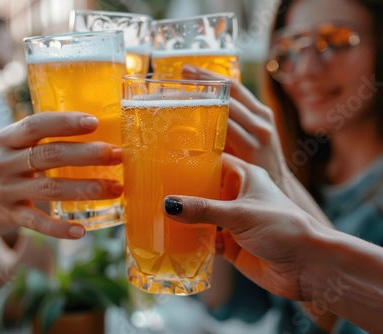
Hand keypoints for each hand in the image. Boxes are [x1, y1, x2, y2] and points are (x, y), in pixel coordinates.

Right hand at [0, 112, 122, 239]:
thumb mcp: (13, 149)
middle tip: (117, 155)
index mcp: (7, 139)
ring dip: (84, 188)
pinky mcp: (9, 216)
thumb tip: (95, 129)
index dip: (65, 123)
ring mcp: (5, 191)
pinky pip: (37, 223)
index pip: (36, 125)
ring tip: (114, 188)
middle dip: (86, 154)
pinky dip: (59, 229)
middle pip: (48, 155)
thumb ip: (40, 141)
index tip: (94, 122)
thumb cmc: (5, 171)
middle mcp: (3, 163)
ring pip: (49, 189)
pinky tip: (81, 231)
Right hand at [163, 154, 322, 300]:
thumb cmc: (283, 228)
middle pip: (203, 190)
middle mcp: (237, 197)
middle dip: (182, 192)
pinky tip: (176, 240)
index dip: (191, 159)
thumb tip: (168, 204)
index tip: (164, 159)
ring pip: (202, 216)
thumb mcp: (240, 214)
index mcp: (244, 177)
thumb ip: (203, 209)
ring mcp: (233, 222)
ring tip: (158, 214)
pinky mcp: (231, 245)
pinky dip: (193, 241)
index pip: (213, 161)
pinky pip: (205, 240)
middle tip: (154, 189)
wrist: (308, 267)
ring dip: (186, 218)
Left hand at [181, 65, 289, 184]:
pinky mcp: (254, 148)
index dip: (211, 74)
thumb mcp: (242, 140)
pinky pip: (227, 131)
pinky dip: (210, 123)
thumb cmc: (253, 164)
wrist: (278, 189)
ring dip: (203, 100)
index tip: (187, 68)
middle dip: (204, 80)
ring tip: (181, 94)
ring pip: (228, 107)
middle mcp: (261, 118)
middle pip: (230, 90)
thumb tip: (190, 122)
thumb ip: (224, 128)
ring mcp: (259, 132)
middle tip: (180, 74)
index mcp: (258, 112)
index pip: (233, 85)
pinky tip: (194, 120)